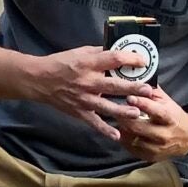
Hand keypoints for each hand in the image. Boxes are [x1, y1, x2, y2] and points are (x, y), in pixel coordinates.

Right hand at [25, 45, 149, 139]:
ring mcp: (83, 99)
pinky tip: (117, 136)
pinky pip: (94, 122)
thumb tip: (119, 50)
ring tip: (137, 112)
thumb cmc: (61, 63)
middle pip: (113, 85)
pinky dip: (105, 130)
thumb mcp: (80, 52)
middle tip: (148, 90)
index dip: (129, 59)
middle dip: (132, 88)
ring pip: (106, 106)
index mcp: (88, 64)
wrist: (39, 80)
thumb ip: (100, 53)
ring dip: (123, 110)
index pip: (112, 59)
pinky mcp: (79, 112)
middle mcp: (87, 82)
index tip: (142, 61)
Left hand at [112, 85, 187, 163]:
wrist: (187, 138)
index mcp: (170, 118)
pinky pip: (132, 149)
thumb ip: (153, 93)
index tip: (130, 97)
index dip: (142, 104)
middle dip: (125, 118)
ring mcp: (157, 148)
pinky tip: (122, 132)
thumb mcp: (168, 101)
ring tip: (118, 120)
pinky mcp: (151, 156)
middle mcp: (164, 135)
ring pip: (133, 139)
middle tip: (116, 109)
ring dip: (123, 129)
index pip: (156, 111)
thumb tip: (137, 84)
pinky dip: (125, 139)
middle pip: (140, 127)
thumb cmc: (174, 116)